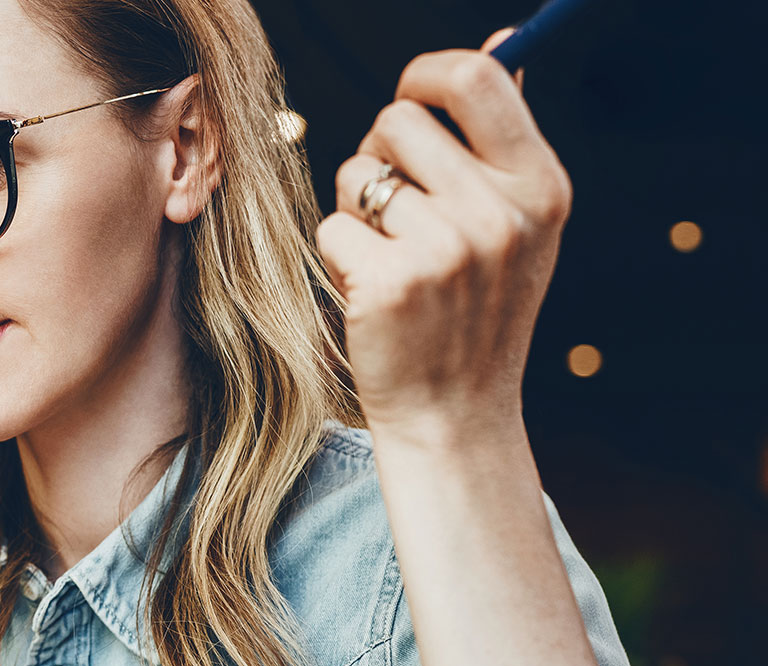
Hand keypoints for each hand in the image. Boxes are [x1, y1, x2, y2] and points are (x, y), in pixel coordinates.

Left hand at [316, 30, 571, 451]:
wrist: (455, 414)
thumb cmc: (476, 312)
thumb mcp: (517, 226)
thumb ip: (501, 140)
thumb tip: (494, 45)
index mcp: (540, 185)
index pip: (475, 79)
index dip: (424, 74)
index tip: (408, 97)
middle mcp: (500, 211)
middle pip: (398, 120)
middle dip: (379, 153)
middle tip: (394, 209)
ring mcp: (444, 248)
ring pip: (356, 173)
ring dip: (357, 207)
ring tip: (391, 255)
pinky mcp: (388, 281)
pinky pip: (332, 225)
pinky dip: (339, 253)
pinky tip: (371, 291)